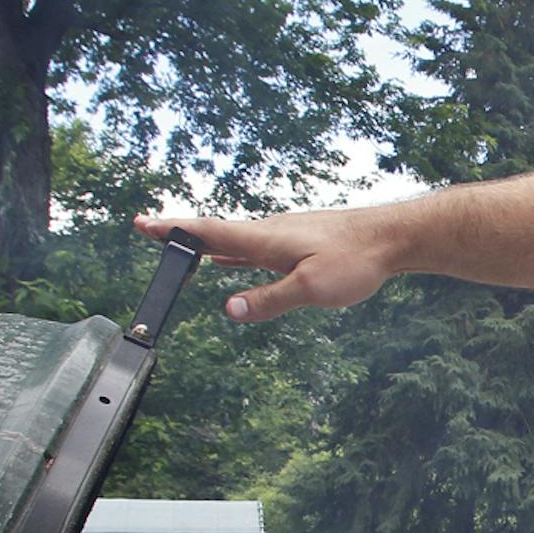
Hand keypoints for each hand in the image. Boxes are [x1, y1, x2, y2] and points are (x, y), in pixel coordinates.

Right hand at [135, 210, 392, 320]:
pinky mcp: (298, 243)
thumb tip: (228, 309)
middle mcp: (269, 232)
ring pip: (234, 240)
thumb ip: (269, 300)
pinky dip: (232, 253)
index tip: (141, 223)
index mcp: (265, 239)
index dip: (173, 230)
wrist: (392, 238)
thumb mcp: (311, 288)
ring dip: (205, 245)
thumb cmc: (356, 260)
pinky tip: (227, 260)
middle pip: (215, 233)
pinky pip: (253, 247)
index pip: (208, 233)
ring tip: (179, 249)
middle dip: (180, 235)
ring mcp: (283, 236)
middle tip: (149, 233)